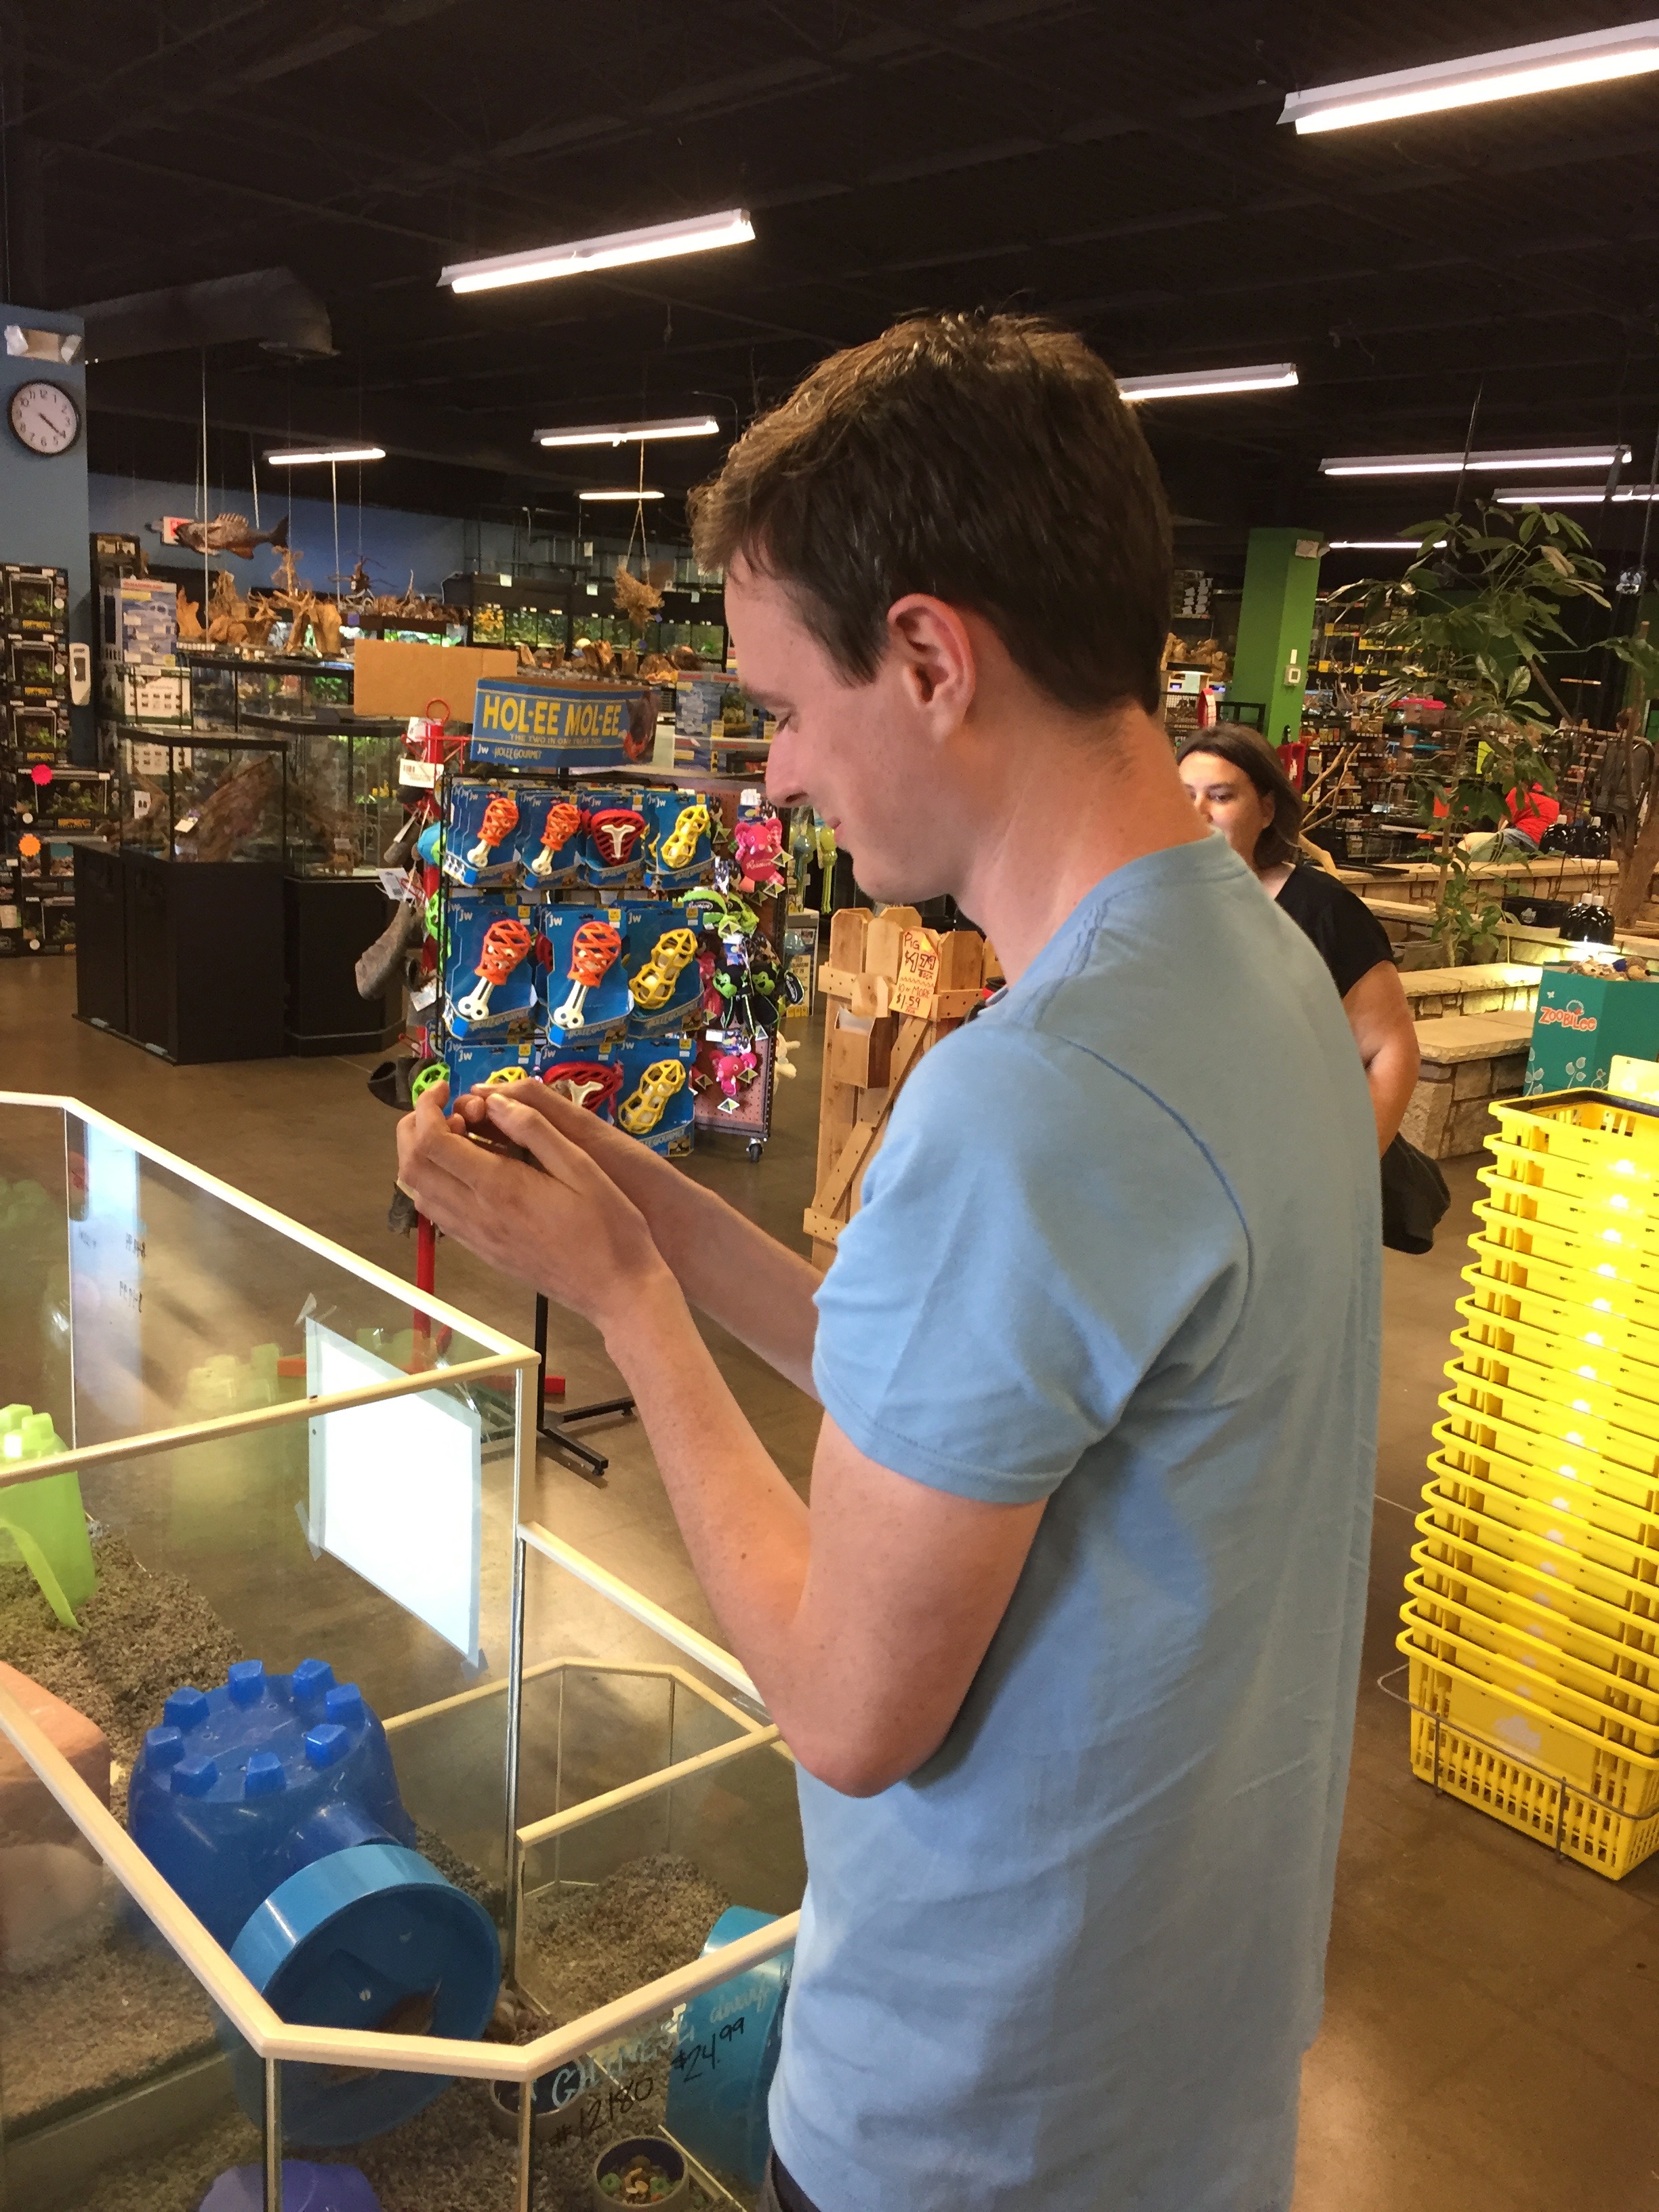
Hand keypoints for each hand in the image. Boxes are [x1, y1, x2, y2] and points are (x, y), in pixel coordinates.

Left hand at [395, 1084, 673, 1333]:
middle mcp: (476, 1213)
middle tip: (442, 1107)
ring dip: (422, 1157)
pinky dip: (435, 1184)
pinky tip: (466, 1172)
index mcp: (499, 1186)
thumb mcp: (581, 1165)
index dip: (427, 1107)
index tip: (446, 1088)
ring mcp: (476, 1237)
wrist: (615, 1289)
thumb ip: (534, 1129)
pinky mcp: (483, 1252)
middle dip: (413, 1128)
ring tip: (454, 1136)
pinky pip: (439, 1216)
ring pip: (419, 1193)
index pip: (431, 1141)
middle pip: (412, 1166)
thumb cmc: (609, 1226)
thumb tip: (494, 1100)